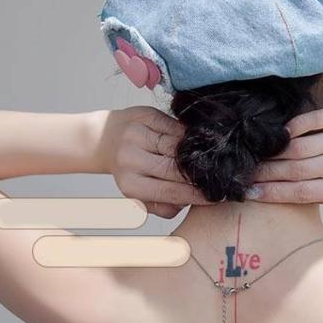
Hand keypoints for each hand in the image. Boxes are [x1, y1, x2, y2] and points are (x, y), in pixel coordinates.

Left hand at [94, 107, 213, 217]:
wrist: (107, 139)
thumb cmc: (130, 171)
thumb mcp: (141, 197)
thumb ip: (163, 207)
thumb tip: (186, 203)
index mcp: (130, 184)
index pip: (170, 191)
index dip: (195, 195)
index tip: (213, 197)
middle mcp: (131, 158)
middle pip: (175, 168)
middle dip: (197, 175)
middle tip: (214, 179)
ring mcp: (138, 134)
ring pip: (177, 146)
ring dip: (194, 154)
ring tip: (205, 161)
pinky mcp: (146, 115)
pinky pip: (176, 127)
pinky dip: (188, 136)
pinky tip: (194, 143)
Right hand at [250, 94, 322, 203]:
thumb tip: (288, 190)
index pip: (304, 193)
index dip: (274, 194)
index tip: (252, 195)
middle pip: (298, 171)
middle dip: (267, 175)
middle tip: (245, 177)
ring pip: (300, 147)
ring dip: (274, 154)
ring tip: (257, 159)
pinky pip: (310, 121)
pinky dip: (290, 129)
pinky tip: (277, 135)